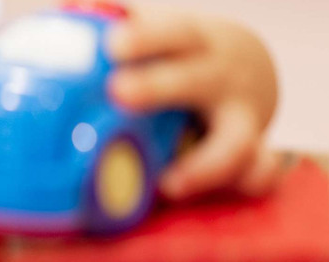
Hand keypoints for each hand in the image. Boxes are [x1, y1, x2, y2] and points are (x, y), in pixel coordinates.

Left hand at [105, 5, 286, 200]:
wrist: (250, 68)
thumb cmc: (183, 50)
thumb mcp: (159, 28)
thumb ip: (119, 20)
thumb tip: (70, 7)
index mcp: (193, 43)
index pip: (173, 33)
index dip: (145, 37)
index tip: (112, 45)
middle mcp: (221, 79)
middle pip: (197, 81)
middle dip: (160, 88)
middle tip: (119, 92)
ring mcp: (240, 120)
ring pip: (235, 143)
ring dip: (206, 166)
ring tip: (168, 184)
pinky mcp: (249, 156)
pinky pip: (258, 175)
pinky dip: (242, 186)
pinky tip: (191, 195)